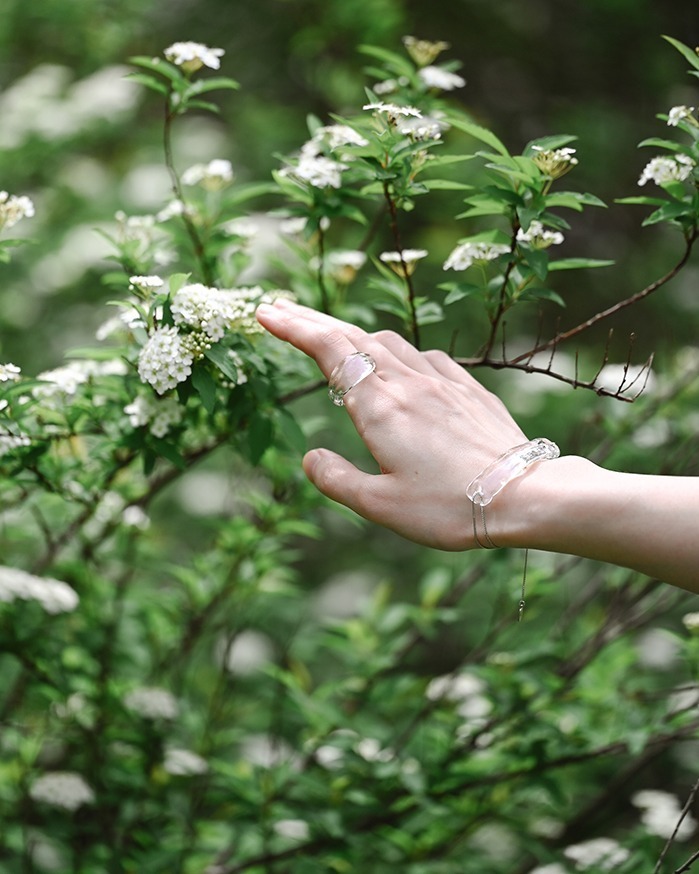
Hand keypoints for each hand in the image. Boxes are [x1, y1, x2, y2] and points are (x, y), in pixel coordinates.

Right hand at [256, 299, 527, 549]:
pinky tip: (403, 366)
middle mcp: (409, 383)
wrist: (526, 496)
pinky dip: (401, 352)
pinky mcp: (470, 391)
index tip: (267, 313)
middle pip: (354, 337)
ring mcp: (443, 382)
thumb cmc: (449, 507)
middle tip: (283, 309)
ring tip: (336, 339)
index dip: (295, 327)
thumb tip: (309, 457)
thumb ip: (336, 479)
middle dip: (314, 320)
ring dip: (356, 335)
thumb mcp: (380, 505)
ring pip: (390, 342)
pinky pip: (427, 357)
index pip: (329, 350)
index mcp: (381, 407)